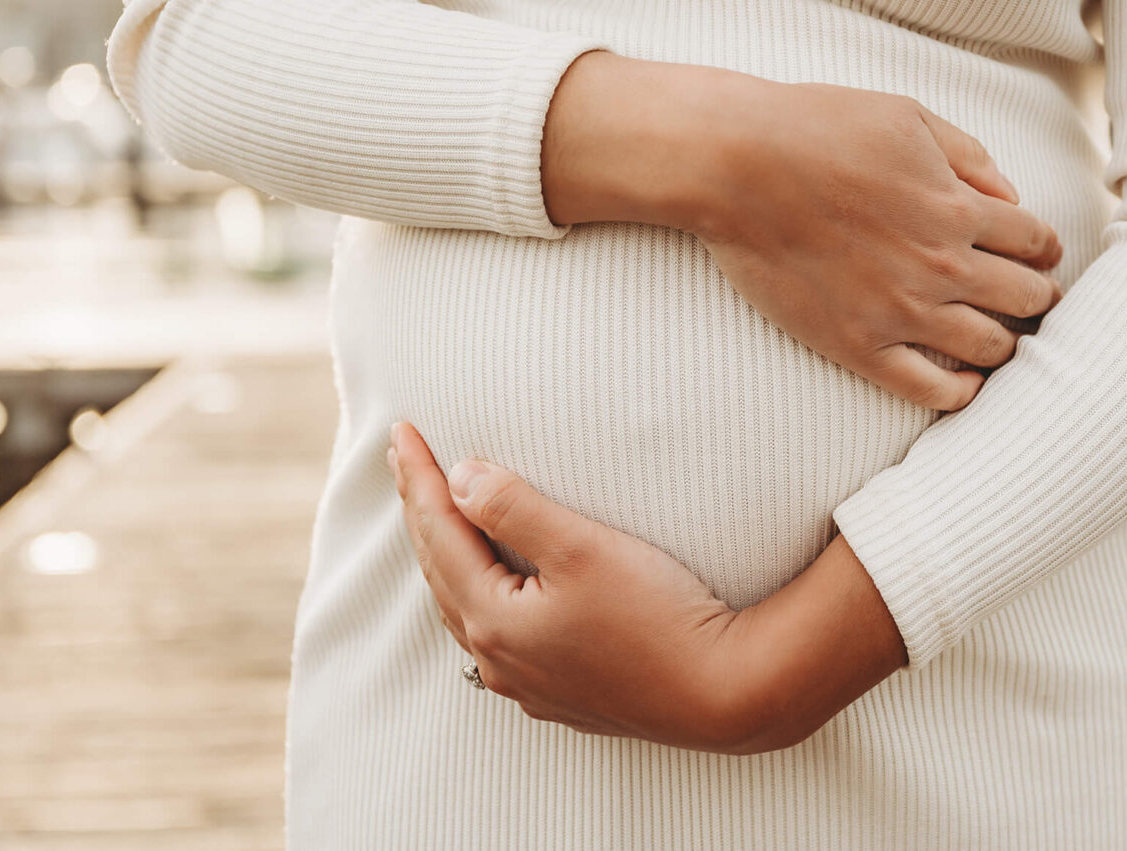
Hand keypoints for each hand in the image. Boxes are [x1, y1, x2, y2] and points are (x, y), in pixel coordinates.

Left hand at [389, 421, 904, 753]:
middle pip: (442, 571)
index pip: (440, 532)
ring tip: (438, 516)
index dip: (419, 477)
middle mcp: (500, 660)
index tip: (400, 430)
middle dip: (423, 512)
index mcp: (494, 619)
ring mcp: (530, 684)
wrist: (726, 692)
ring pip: (466, 609)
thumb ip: (514, 508)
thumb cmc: (658, 614)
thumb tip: (459, 477)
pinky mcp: (563, 696)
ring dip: (448, 556)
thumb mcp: (582, 547)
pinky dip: (481, 595)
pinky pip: (498, 637)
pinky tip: (492, 589)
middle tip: (406, 460)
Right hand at [542, 52, 1064, 410]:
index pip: (1035, 241)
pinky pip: (933, 391)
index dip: (1044, 248)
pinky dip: (961, 393)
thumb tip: (1010, 196)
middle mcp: (944, 266)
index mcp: (959, 208)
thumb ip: (969, 157)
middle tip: (1030, 299)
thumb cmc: (817, 128)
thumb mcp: (908, 118)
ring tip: (1000, 337)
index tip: (1038, 254)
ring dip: (1008, 343)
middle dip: (1037, 296)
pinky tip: (965, 382)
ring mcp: (904, 312)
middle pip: (1028, 299)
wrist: (737, 166)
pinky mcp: (861, 346)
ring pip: (993, 349)